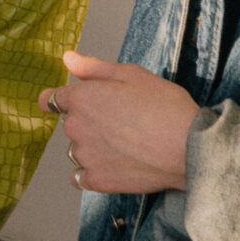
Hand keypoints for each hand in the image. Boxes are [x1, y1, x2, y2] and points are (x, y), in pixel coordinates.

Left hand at [43, 50, 199, 192]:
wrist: (188, 148)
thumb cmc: (164, 107)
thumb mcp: (131, 74)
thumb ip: (94, 68)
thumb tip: (68, 59)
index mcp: (81, 98)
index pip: (51, 99)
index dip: (61, 100)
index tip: (67, 104)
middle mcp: (76, 127)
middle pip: (71, 123)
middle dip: (88, 121)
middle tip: (121, 121)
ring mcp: (85, 156)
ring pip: (78, 149)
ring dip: (92, 146)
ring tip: (125, 144)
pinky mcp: (96, 180)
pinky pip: (81, 176)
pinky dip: (93, 171)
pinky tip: (115, 165)